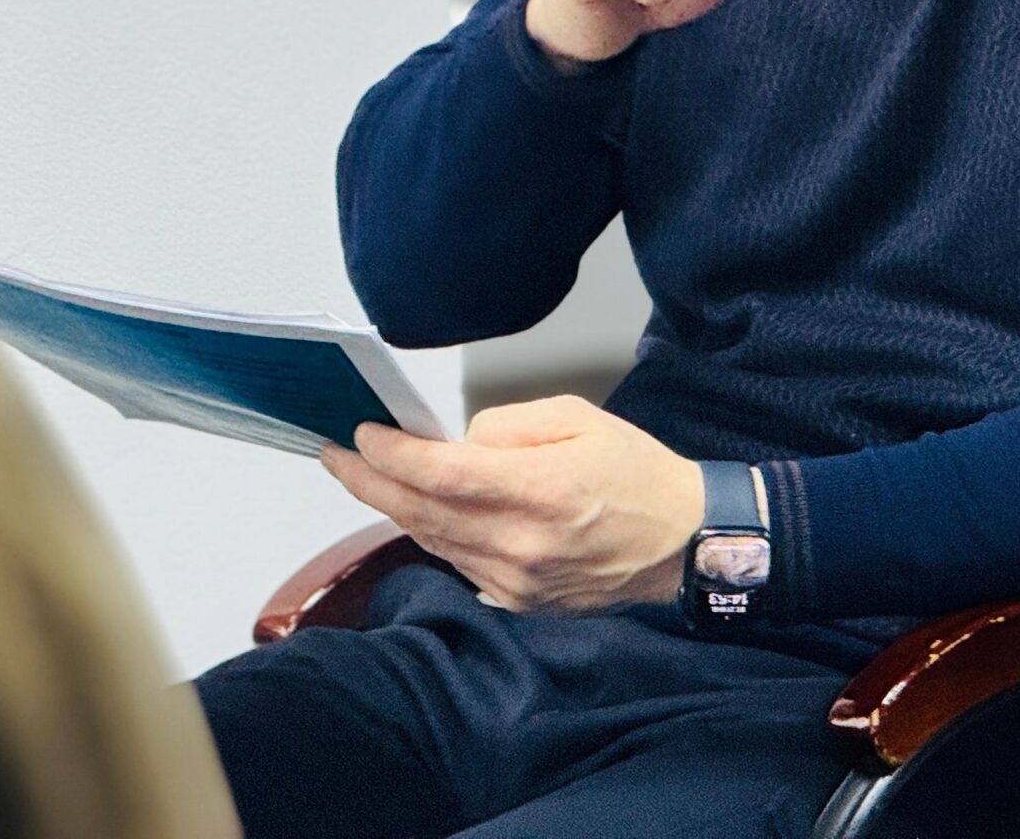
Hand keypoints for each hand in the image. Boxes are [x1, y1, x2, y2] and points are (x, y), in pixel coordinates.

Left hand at [319, 395, 705, 612]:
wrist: (682, 541)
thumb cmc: (636, 473)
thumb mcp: (578, 418)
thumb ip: (509, 425)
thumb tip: (459, 442)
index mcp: (541, 489)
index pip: (441, 472)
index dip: (391, 453)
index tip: (363, 432)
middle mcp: (523, 542)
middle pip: (422, 511)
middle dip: (369, 480)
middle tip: (336, 454)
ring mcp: (518, 579)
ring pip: (433, 540)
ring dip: (395, 507)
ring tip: (367, 476)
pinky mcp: (520, 601)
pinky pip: (459, 563)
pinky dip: (433, 533)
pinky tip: (418, 509)